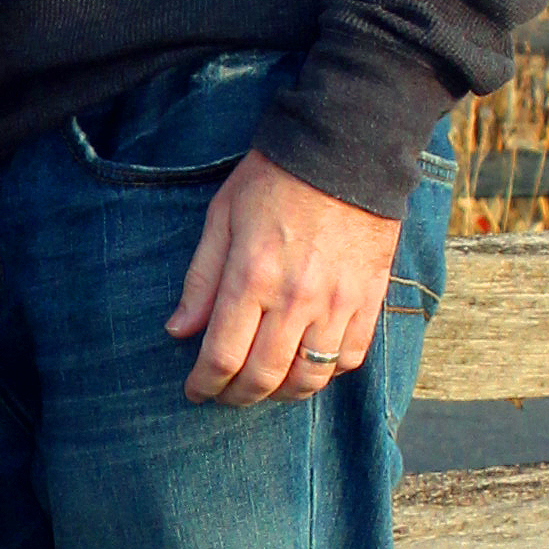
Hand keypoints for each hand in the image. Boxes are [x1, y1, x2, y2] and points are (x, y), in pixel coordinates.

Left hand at [166, 150, 402, 407]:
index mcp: (252, 276)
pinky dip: (326, 373)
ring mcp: (338, 303)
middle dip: (236, 397)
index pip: (222, 356)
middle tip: (224, 395)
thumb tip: (179, 330)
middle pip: (263, 377)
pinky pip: (350, 358)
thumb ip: (201, 278)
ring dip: (281, 394)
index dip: (205, 384)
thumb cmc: (275, 179)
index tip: (195, 390)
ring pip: (308, 378)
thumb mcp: (222, 217)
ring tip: (265, 387)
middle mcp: (296, 299)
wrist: (346, 150)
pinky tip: (308, 364)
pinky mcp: (369, 300)